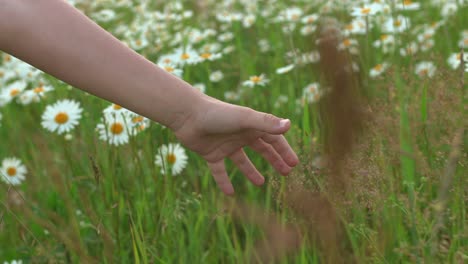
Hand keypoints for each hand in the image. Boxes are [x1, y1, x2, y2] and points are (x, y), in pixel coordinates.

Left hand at [173, 96, 298, 194]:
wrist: (187, 115)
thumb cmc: (217, 113)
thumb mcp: (244, 118)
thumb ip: (266, 123)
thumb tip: (289, 125)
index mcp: (251, 126)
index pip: (273, 139)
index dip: (284, 151)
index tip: (294, 164)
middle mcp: (240, 135)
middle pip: (261, 150)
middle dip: (274, 160)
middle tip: (286, 174)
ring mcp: (226, 146)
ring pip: (242, 161)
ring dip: (251, 172)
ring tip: (261, 183)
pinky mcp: (211, 154)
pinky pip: (220, 171)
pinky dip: (224, 182)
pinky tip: (230, 193)